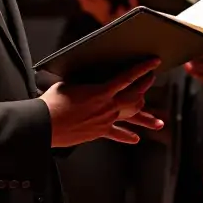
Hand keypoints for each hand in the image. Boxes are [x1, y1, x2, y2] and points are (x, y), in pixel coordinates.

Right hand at [41, 57, 162, 147]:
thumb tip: (85, 78)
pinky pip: (117, 134)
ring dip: (145, 119)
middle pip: (135, 96)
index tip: (154, 63)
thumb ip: (83, 82)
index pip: (128, 77)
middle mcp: (108, 106)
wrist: (45, 124)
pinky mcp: (99, 131)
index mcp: (102, 91)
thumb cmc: (53, 102)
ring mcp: (106, 120)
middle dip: (145, 86)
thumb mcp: (69, 83)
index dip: (143, 69)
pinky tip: (135, 139)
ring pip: (131, 117)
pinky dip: (127, 136)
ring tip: (158, 122)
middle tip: (151, 79)